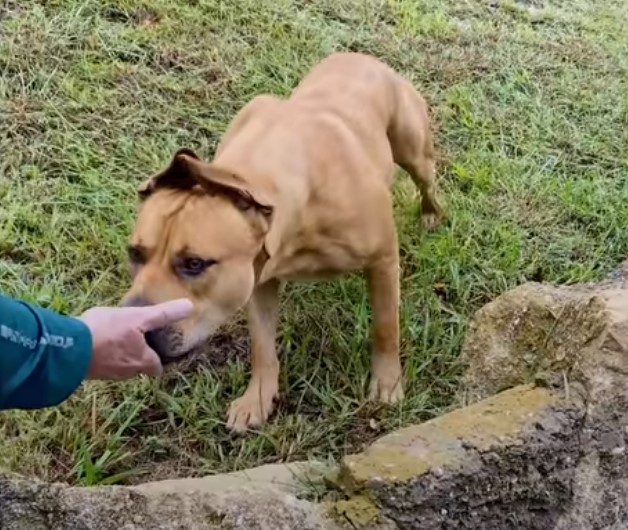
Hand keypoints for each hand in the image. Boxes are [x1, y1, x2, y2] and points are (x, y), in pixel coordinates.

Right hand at [78, 299, 192, 379]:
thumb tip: (190, 306)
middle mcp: (126, 372)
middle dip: (140, 355)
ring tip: (119, 338)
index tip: (161, 351)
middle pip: (138, 366)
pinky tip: (98, 340)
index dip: (160, 360)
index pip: (156, 367)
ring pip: (119, 365)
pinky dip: (103, 354)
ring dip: (121, 354)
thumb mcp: (139, 318)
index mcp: (141, 361)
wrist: (68, 347)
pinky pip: (101, 362)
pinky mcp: (88, 369)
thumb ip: (164, 314)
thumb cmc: (108, 332)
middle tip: (140, 340)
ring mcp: (105, 373)